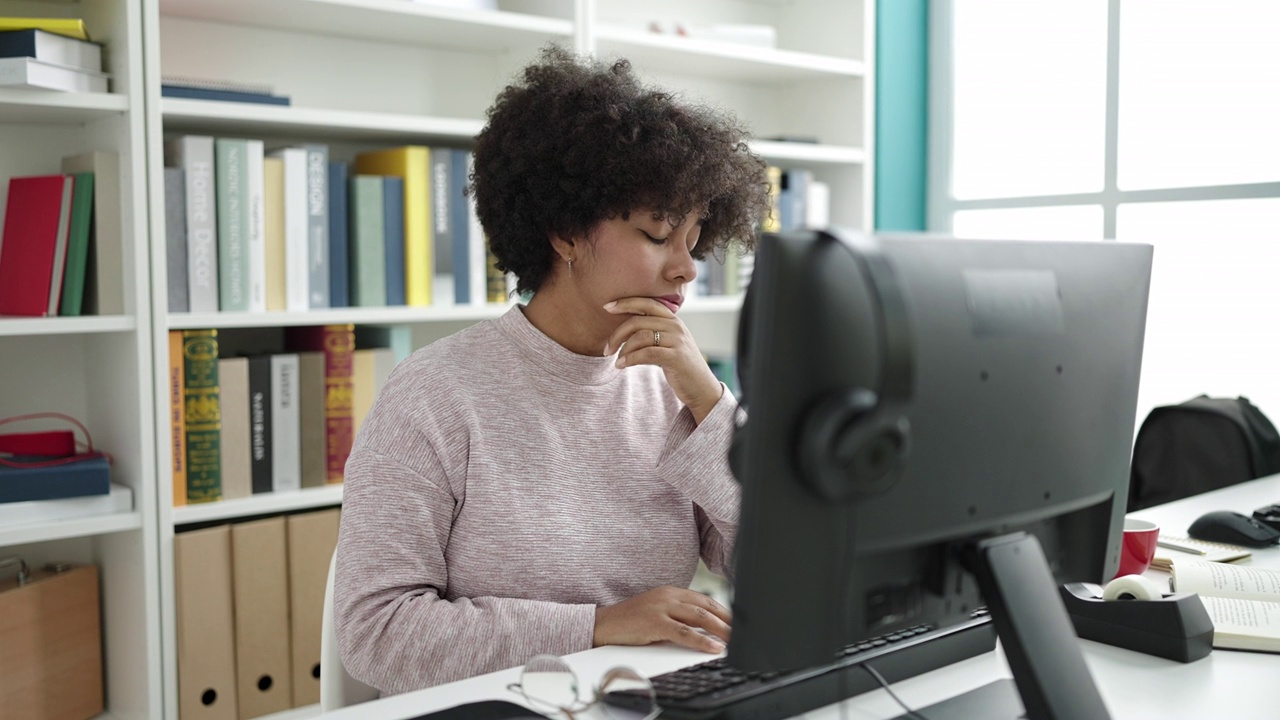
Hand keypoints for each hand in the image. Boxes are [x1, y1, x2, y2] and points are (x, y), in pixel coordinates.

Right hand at [593, 585, 731, 653]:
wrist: (603, 624)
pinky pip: (684, 632)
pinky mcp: (655, 623)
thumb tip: (704, 629)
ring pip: (700, 617)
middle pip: (706, 606)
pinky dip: (702, 640)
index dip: (723, 610)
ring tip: (735, 639)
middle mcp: (668, 596)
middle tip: (744, 630)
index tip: (738, 621)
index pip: (704, 599)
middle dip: (728, 620)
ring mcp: (661, 608)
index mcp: (670, 591)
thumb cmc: (630, 621)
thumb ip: (678, 616)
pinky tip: (714, 646)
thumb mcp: (657, 612)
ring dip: (721, 629)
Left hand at [603, 298, 723, 423]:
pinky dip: (630, 359)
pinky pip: (646, 353)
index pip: (646, 303)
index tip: (607, 307)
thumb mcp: (668, 343)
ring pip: (640, 337)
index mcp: (672, 319)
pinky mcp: (676, 357)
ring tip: (617, 360)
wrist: (701, 387)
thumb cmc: (680, 365)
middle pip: (638, 321)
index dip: (626, 303)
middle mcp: (676, 326)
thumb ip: (653, 332)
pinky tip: (621, 365)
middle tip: (607, 349)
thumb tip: (624, 329)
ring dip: (623, 349)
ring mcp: (677, 341)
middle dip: (617, 334)